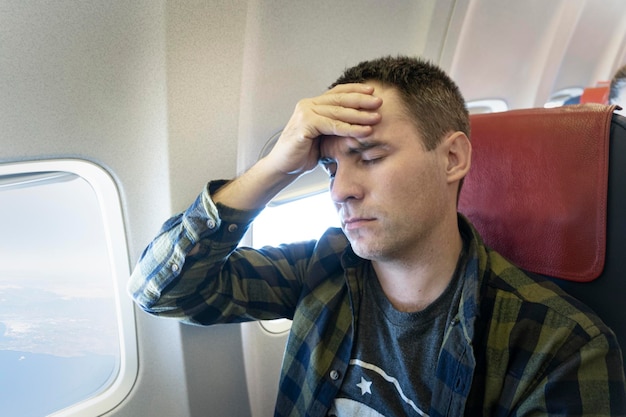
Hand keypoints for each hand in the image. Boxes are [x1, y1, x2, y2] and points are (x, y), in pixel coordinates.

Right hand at [266, 83, 382, 174]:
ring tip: (376, 118)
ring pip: (338, 111)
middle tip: (379, 103)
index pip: (337, 92)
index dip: (355, 90)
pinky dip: (349, 128)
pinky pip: (332, 125)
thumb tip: (361, 123)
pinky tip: (364, 131)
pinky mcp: (304, 125)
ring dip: (359, 115)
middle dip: (361, 100)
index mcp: (312, 105)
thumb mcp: (322, 136)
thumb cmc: (302, 153)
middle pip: (339, 99)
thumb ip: (335, 126)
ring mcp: (305, 113)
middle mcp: (307, 105)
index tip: (372, 92)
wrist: (282, 167)